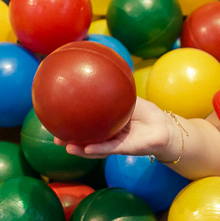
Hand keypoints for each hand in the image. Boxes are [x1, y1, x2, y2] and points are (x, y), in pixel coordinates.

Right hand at [53, 97, 176, 159]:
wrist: (165, 127)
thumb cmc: (147, 113)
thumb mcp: (128, 97)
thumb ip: (114, 89)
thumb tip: (101, 71)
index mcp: (106, 126)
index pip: (85, 127)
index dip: (70, 126)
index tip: (55, 121)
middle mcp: (108, 138)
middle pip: (85, 141)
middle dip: (69, 141)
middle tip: (55, 137)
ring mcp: (115, 144)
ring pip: (94, 149)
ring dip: (80, 149)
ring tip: (67, 146)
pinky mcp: (125, 149)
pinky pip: (109, 149)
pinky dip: (98, 149)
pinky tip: (86, 148)